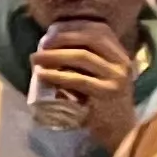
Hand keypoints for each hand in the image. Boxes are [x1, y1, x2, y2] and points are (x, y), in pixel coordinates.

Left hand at [33, 19, 141, 150]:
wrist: (118, 129)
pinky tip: (41, 75)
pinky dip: (57, 75)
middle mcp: (122, 62)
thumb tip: (49, 44)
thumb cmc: (100, 100)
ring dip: (54, 55)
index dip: (72, 28)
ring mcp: (117, 77)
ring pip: (82, 57)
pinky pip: (78, 79)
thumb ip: (83, 59)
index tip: (50, 32)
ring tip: (35, 58)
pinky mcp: (107, 92)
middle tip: (41, 44)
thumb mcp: (96, 75)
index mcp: (120, 54)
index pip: (98, 30)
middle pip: (90, 39)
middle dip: (62, 38)